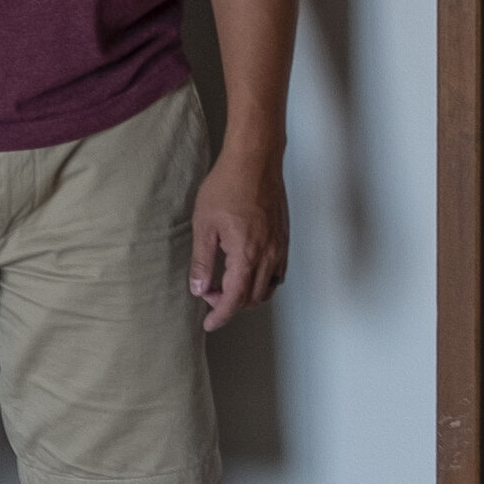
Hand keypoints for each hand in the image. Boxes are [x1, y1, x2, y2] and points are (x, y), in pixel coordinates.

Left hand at [190, 148, 288, 329]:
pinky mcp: (284, 238)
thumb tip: (199, 288)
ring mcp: (279, 248)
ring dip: (247, 294)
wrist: (255, 160)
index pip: (234, 299)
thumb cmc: (227, 186)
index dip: (220, 316)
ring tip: (225, 283)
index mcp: (246, 255)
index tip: (209, 323)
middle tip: (208, 292)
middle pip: (252, 298)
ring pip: (267, 288)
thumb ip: (202, 261)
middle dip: (229, 304)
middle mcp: (268, 256)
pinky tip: (247, 271)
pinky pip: (278, 273)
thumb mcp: (204, 224)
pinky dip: (263, 281)